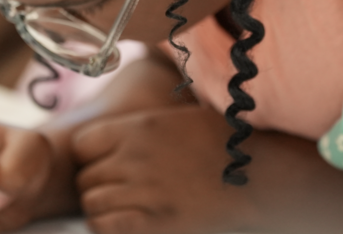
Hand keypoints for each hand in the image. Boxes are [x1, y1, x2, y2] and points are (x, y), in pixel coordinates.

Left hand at [72, 105, 256, 233]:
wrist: (259, 175)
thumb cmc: (224, 143)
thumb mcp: (178, 119)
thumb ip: (140, 127)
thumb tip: (112, 136)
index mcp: (139, 128)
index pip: (82, 145)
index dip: (92, 155)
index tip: (108, 160)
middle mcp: (134, 158)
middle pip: (85, 178)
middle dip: (98, 183)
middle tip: (123, 187)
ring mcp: (142, 193)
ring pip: (92, 204)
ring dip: (104, 207)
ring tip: (129, 205)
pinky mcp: (151, 225)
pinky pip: (104, 227)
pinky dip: (110, 226)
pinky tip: (132, 222)